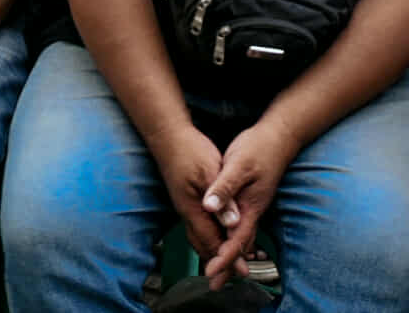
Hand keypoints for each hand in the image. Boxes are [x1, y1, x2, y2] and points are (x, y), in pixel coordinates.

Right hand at [148, 124, 226, 263]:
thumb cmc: (188, 150)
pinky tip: (216, 233)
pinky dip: (209, 235)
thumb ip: (222, 198)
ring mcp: (184, 205)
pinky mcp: (186, 198)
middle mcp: (186, 212)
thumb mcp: (210, 171)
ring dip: (214, 249)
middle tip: (237, 273)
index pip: (212, 241)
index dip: (228, 257)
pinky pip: (198, 225)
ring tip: (227, 259)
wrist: (166, 135)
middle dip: (220, 260)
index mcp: (192, 209)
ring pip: (199, 236)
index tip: (242, 272)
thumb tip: (232, 224)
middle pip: (204, 244)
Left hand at [200, 118, 298, 288]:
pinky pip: (240, 226)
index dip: (224, 257)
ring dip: (229, 255)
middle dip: (228, 266)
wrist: (278, 136)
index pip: (237, 239)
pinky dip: (231, 238)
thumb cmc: (259, 148)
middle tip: (215, 285)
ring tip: (218, 272)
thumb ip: (224, 187)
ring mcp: (252, 206)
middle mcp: (253, 211)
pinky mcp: (249, 199)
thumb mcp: (238, 164)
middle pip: (240, 245)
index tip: (211, 271)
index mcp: (251, 206)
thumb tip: (210, 207)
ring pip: (240, 237)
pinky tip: (225, 241)